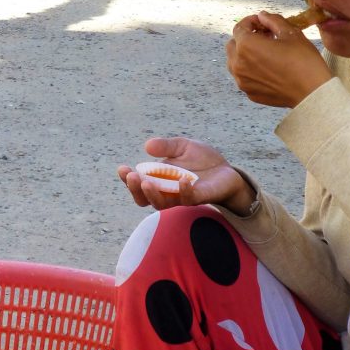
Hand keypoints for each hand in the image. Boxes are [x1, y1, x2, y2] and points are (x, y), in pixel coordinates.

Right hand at [117, 137, 256, 214]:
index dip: (128, 179)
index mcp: (159, 180)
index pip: (139, 184)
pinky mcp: (200, 198)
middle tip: (132, 177)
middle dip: (136, 189)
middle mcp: (167, 193)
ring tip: (147, 183)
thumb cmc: (201, 161)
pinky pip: (189, 199)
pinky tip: (182, 180)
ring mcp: (182, 198)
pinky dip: (184, 191)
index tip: (122, 168)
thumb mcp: (182, 146)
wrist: (226, 171)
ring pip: (162, 204)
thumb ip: (166, 146)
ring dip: (153, 194)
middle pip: (145, 199)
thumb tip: (148, 146)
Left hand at [226, 11, 332, 108]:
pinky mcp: (250, 94)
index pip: (239, 28)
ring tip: (265, 53)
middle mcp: (239, 65)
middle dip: (245, 38)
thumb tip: (263, 16)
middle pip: (233, 45)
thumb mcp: (290, 33)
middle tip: (264, 37)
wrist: (311, 92)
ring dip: (245, 55)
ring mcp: (243, 82)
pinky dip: (251, 70)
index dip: (250, 22)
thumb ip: (273, 21)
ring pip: (235, 63)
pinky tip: (268, 68)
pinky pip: (244, 78)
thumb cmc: (303, 62)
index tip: (261, 22)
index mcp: (246, 46)